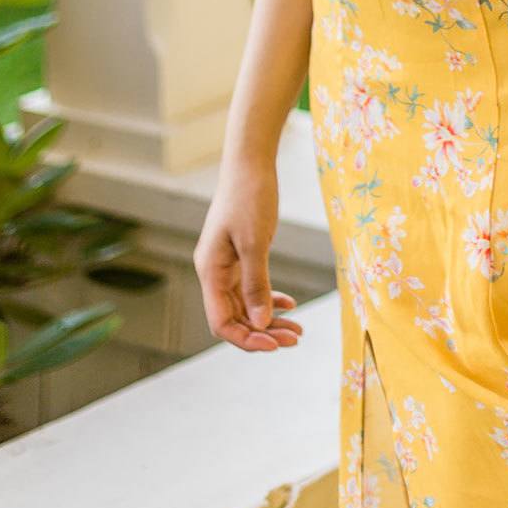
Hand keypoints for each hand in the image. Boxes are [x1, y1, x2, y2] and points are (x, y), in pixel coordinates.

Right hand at [193, 157, 303, 353]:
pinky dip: (269, 298)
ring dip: (269, 319)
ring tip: (298, 329)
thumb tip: (261, 323)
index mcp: (209, 271)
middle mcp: (213, 272)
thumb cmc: (250, 197)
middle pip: (234, 318)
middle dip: (263, 332)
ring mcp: (226, 265)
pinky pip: (251, 288)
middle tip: (295, 338)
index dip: (246, 339)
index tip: (276, 344)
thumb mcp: (255, 242)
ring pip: (244, 306)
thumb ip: (256, 284)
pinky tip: (290, 304)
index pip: (221, 323)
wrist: (250, 162)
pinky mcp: (240, 256)